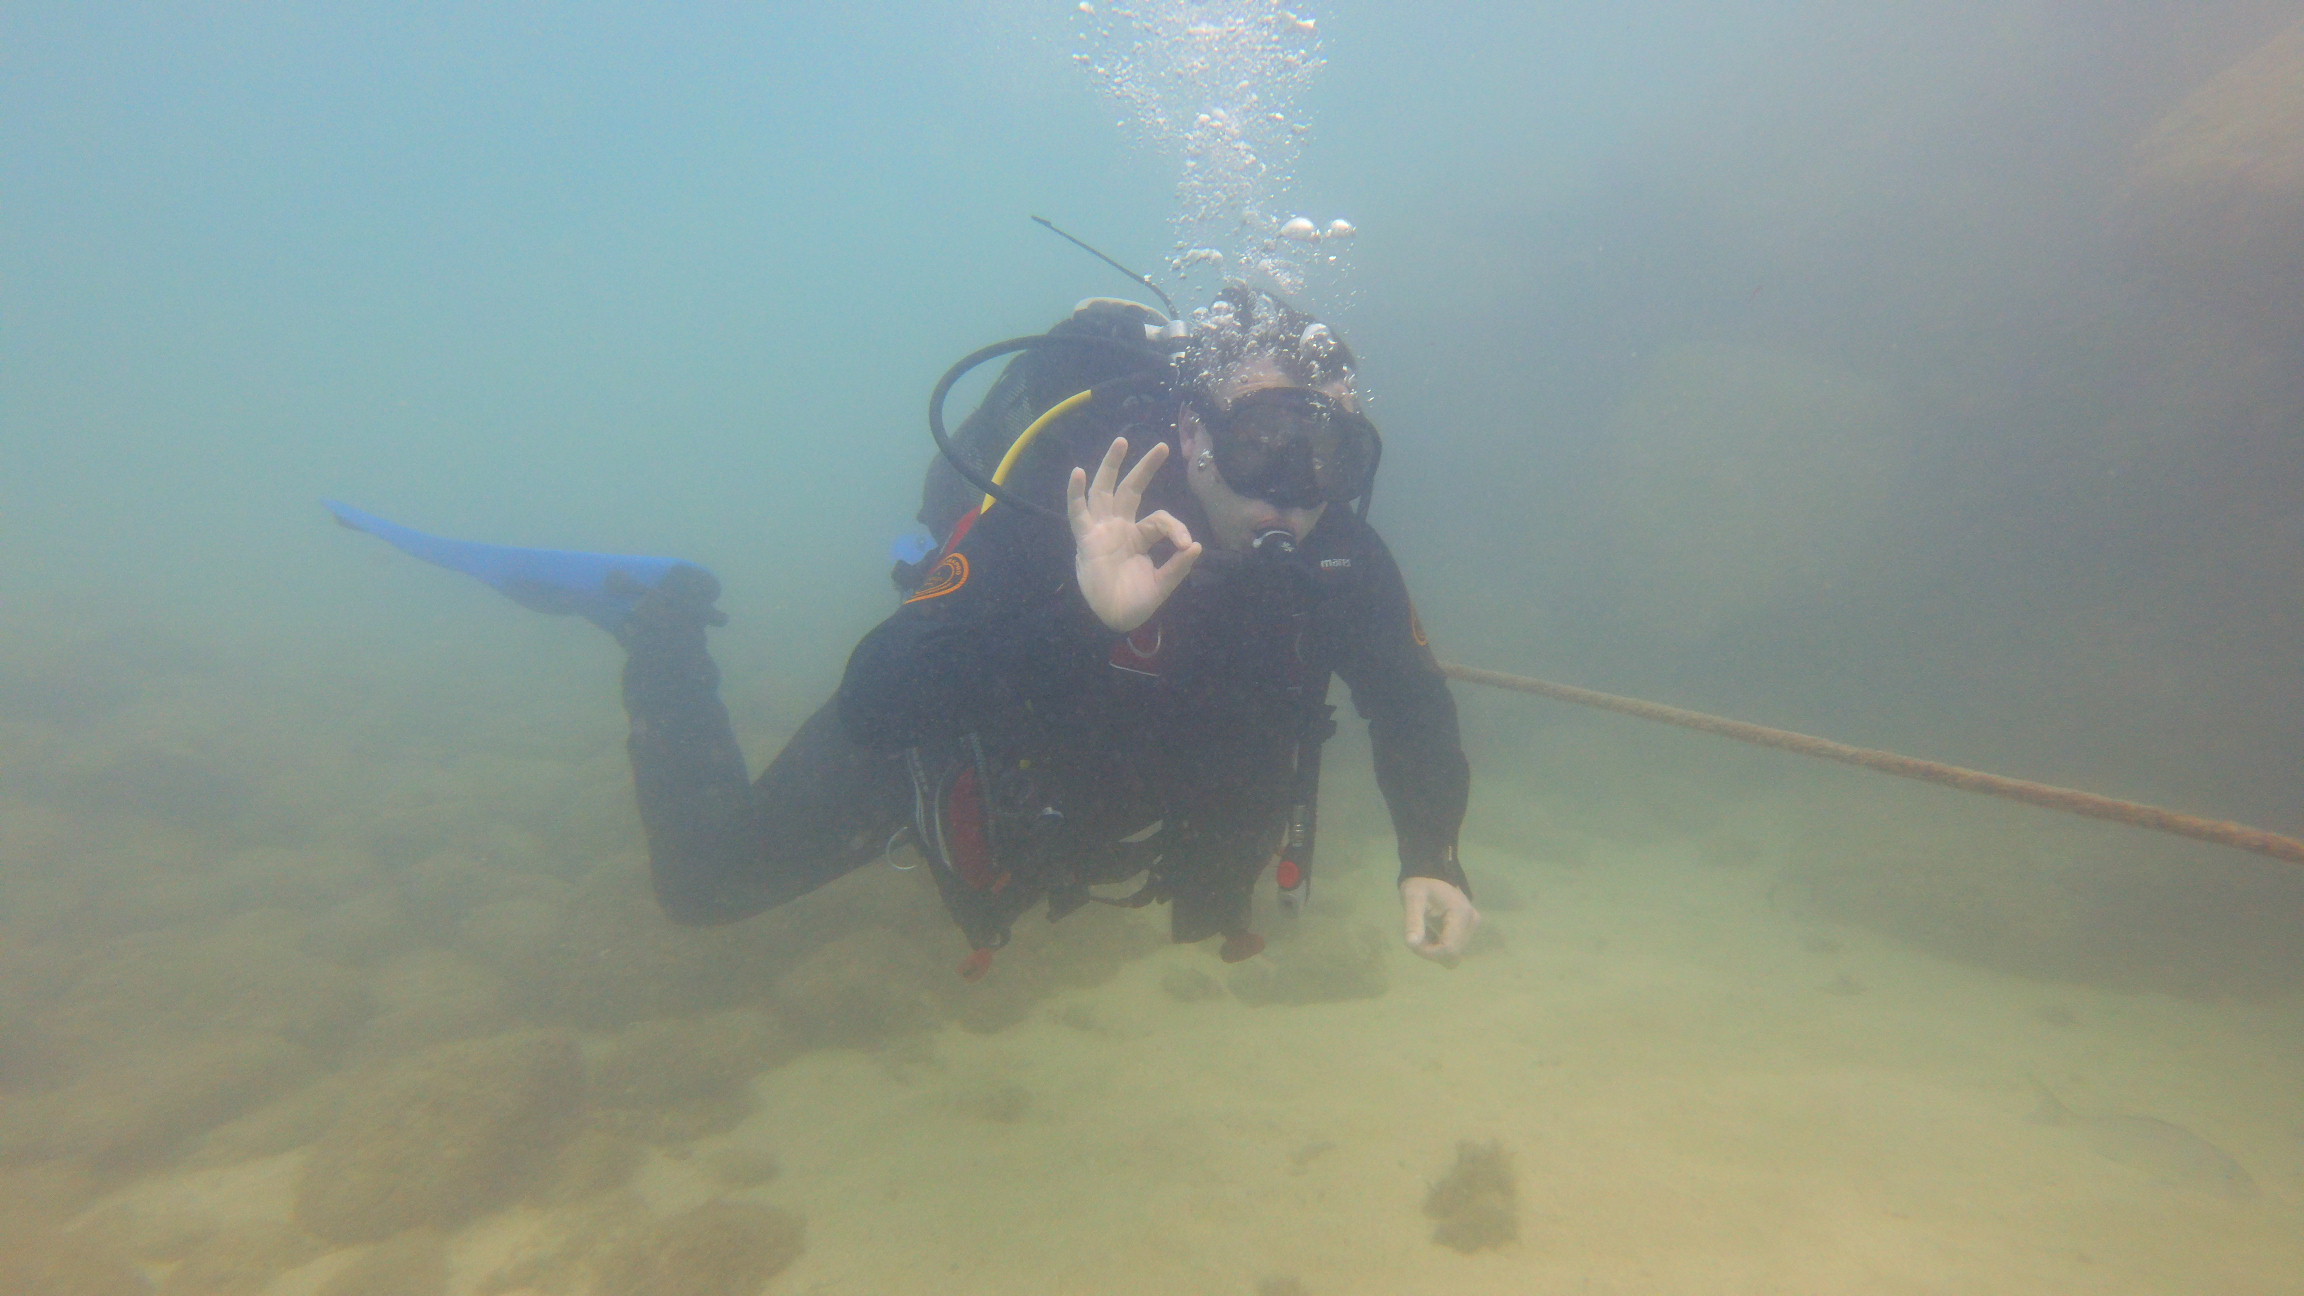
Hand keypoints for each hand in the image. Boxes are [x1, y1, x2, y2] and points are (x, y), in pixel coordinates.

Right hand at [1067, 437, 1201, 632]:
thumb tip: (1197, 546)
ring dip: (1111, 465)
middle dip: (1145, 467)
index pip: (1159, 519)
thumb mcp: (1163, 583)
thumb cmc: (1136, 602)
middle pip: (1131, 489)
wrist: (1115, 620)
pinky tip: (1077, 472)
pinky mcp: (1086, 539)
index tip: (1186, 544)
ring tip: (1122, 441)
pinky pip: (1077, 512)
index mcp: (1139, 536)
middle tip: (1162, 445)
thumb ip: (1178, 566)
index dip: (1175, 526)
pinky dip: (1075, 493)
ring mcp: (1101, 530)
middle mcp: (1119, 527)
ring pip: (1104, 490)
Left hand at [1401, 877, 1478, 961]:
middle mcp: (1472, 922)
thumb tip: (1411, 944)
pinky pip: (1454, 949)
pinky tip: (1429, 933)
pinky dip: (1438, 946)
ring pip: (1453, 955)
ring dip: (1434, 949)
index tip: (1412, 942)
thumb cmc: (1420, 886)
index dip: (1429, 952)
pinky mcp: (1469, 929)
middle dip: (1430, 951)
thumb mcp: (1412, 900)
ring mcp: (1472, 926)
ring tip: (1422, 932)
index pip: (1449, 949)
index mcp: (1461, 914)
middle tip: (1415, 936)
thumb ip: (1413, 921)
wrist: (1430, 875)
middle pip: (1452, 955)